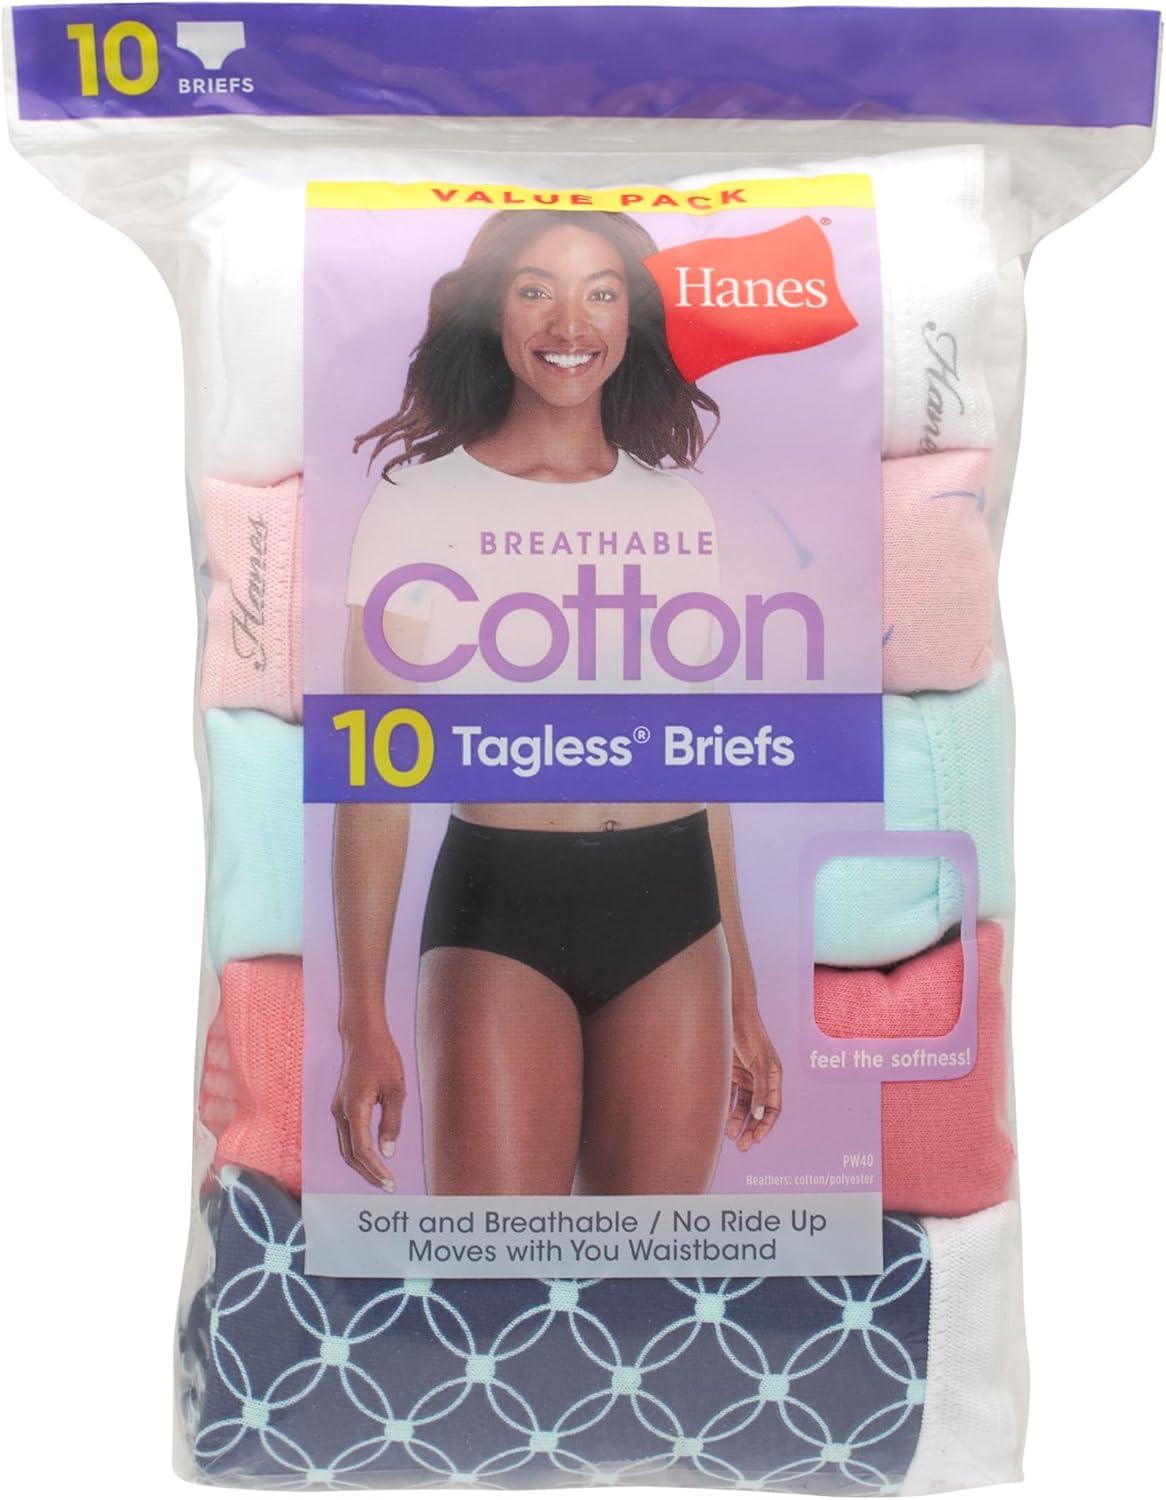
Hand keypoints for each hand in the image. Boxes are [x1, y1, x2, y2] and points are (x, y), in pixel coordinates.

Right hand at [332, 1021, 404, 1190]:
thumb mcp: (395, 1089)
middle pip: (350, 1154)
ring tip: (382, 1176)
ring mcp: (337, 1110)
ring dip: (362, 1164)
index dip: (376, 1169)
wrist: (363, 1036)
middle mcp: (340, 1112)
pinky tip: (372, 1157)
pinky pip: (346, 1137)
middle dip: (368, 1173)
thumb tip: (388, 1151)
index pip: (362, 1150)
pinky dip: (358, 1152)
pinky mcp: (340, 1107)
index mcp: (354, 1108)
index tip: (390, 1182)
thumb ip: (392, 1122)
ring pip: (346, 1147)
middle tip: (388, 1185)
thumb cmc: (382, 1058)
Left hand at [726, 1000, 782, 1150]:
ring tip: (729, 1136)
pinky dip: (726, 1107)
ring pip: (742, 1106)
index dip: (765, 1126)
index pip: (772, 1109)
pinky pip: (729, 1095)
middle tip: (743, 1147)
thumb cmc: (750, 1035)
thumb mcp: (760, 1064)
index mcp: (773, 1077)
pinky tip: (720, 1119)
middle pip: (757, 1111)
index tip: (756, 1140)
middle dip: (751, 1129)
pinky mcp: (729, 1072)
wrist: (731, 1014)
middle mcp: (760, 1079)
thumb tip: (759, 1116)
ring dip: (737, 1121)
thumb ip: (761, 1090)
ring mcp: (744, 1076)